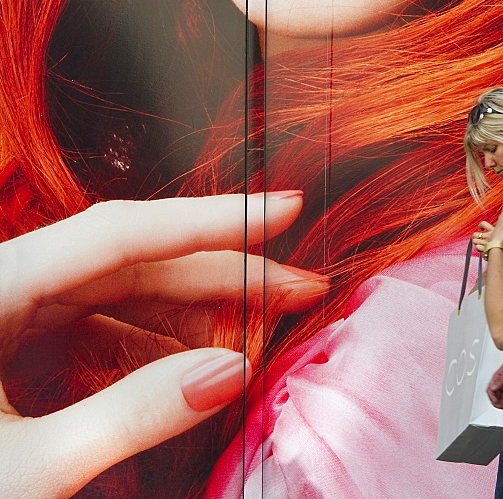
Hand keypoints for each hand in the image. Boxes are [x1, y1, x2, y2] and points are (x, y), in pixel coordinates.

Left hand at [0, 192, 327, 498]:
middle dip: (219, 270)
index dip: (212, 219)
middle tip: (297, 282)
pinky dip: (151, 341)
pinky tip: (196, 360)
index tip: (283, 209)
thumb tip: (228, 372)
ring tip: (260, 324)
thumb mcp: (27, 470)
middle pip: (132, 259)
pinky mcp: (15, 344)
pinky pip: (97, 326)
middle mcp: (7, 284)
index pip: (122, 233)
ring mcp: (12, 313)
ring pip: (120, 291)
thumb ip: (129, 415)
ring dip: (192, 308)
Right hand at [486, 349, 502, 409]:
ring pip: (502, 398)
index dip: (491, 396)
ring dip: (502, 404)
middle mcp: (502, 382)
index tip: (495, 402)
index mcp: (498, 377)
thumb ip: (501, 380)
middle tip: (500, 407)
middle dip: (496, 402)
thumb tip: (493, 387)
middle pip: (495, 395)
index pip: (490, 388)